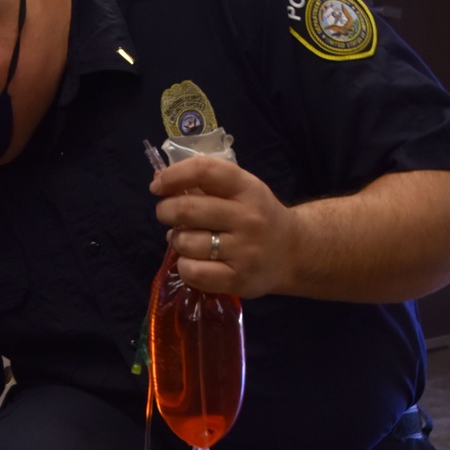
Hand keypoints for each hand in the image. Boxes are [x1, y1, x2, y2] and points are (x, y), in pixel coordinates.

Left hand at [149, 156, 294, 297]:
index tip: (157, 186)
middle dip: (165, 211)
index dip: (173, 176)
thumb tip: (159, 180)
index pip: (204, 171)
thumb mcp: (241, 191)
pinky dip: (184, 267)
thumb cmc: (257, 216)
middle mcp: (248, 217)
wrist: (292, 252)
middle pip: (187, 209)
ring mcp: (244, 250)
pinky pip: (194, 272)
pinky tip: (191, 262)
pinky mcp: (238, 278)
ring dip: (176, 241)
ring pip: (186, 242)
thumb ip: (206, 184)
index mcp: (247, 188)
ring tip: (185, 240)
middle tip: (166, 214)